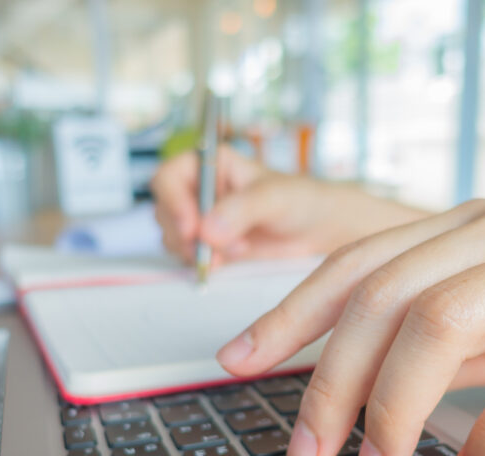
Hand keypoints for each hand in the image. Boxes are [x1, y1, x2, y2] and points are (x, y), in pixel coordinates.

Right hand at [151, 145, 357, 263]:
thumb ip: (241, 209)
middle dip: (184, 233)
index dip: (173, 203)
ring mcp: (203, 218)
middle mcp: (200, 189)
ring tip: (235, 250)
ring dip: (195, 250)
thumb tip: (208, 230)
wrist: (319, 229)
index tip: (190, 227)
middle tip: (210, 247)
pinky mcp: (210, 244)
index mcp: (209, 163)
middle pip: (165, 211)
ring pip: (173, 236)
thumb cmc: (301, 199)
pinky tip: (228, 260)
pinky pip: (189, 255)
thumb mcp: (274, 198)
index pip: (169, 178)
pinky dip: (202, 262)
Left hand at [215, 193, 484, 455]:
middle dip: (333, 379)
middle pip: (390, 294)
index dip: (291, 315)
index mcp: (473, 224)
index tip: (237, 362)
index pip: (360, 263)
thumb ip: (438, 336)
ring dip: (399, 405)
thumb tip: (351, 385)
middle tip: (308, 452)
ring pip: (450, 318)